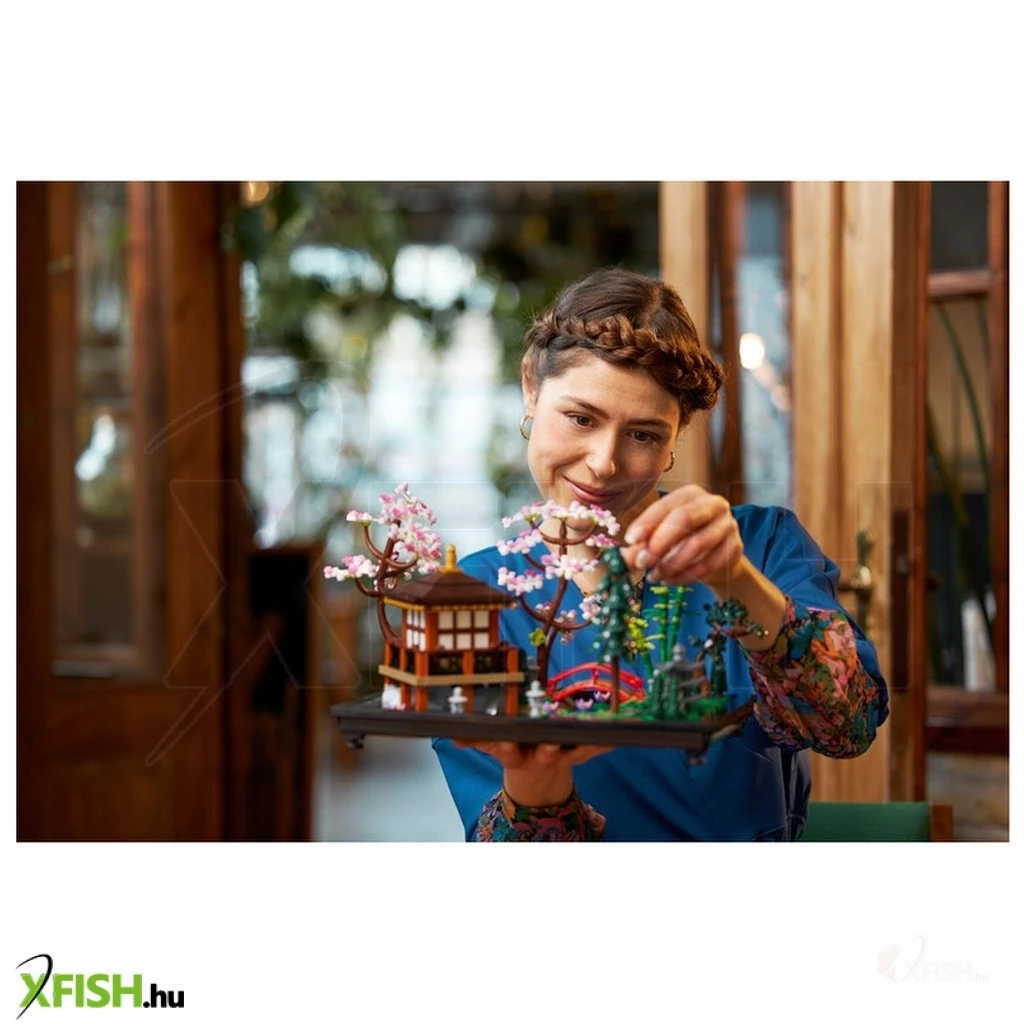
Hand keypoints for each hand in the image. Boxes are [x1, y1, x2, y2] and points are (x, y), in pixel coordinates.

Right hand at [452, 740, 611, 805]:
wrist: (537, 777)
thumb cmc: (514, 749)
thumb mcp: (492, 746)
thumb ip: (475, 740)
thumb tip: (452, 734)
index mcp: (514, 754)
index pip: (506, 751)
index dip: (505, 748)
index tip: (504, 743)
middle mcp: (538, 757)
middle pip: (544, 754)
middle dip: (548, 749)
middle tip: (552, 742)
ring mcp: (560, 756)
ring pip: (573, 751)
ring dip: (585, 744)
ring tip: (597, 735)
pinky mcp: (577, 754)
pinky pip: (594, 749)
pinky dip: (605, 743)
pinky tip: (618, 736)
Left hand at [620, 484, 745, 593]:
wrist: (719, 559)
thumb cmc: (683, 542)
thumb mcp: (661, 537)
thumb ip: (642, 544)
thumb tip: (621, 559)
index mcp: (690, 494)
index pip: (666, 505)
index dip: (647, 522)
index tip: (630, 540)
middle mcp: (713, 504)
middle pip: (684, 519)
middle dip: (659, 543)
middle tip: (641, 562)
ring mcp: (728, 525)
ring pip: (697, 544)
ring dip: (671, 563)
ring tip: (653, 576)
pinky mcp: (735, 548)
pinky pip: (708, 564)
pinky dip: (685, 575)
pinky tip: (669, 581)